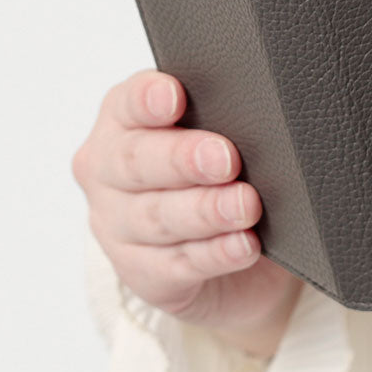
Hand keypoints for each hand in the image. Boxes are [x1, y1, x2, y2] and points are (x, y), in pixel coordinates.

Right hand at [71, 69, 302, 358]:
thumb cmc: (217, 173)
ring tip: (246, 205)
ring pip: (158, 217)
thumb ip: (222, 118)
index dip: (147, 99)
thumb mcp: (217, 135)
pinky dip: (215, 254)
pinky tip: (243, 245)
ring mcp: (117, 227)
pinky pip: (179, 265)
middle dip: (183, 159)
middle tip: (226, 159)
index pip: (128, 103)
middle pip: (137, 162)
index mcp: (122, 122)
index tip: (174, 97)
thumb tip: (263, 111)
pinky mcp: (143, 274)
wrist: (226, 255)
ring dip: (206, 211)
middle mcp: (108, 173)